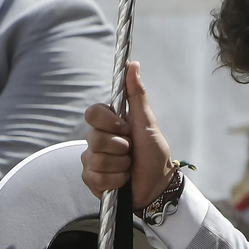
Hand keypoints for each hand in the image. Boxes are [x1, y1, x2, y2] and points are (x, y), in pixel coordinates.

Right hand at [81, 61, 172, 207]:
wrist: (157, 184)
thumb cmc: (153, 153)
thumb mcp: (147, 122)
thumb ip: (137, 94)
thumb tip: (132, 64)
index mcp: (108, 123)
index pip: (92, 113)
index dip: (109, 123)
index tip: (126, 130)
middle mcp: (96, 140)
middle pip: (93, 138)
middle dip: (120, 148)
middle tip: (131, 151)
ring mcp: (91, 160)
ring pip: (96, 160)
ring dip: (120, 166)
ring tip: (129, 167)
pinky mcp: (91, 179)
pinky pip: (95, 177)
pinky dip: (115, 180)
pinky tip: (122, 180)